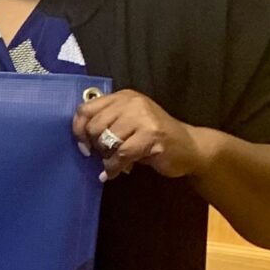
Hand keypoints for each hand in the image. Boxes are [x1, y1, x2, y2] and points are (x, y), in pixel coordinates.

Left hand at [76, 88, 211, 183]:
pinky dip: (114, 168)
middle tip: (106, 155)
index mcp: (123, 97)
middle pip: (94, 126)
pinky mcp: (152, 135)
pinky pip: (121, 154)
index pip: (85, 109)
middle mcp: (132, 102)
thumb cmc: (153, 138)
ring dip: (107, 158)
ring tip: (116, 162)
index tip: (84, 145)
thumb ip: (106, 123)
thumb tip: (79, 139)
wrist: (191, 147)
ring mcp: (143, 117)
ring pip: (107, 141)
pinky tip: (116, 172)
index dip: (78, 130)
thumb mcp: (127, 123)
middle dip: (96, 146)